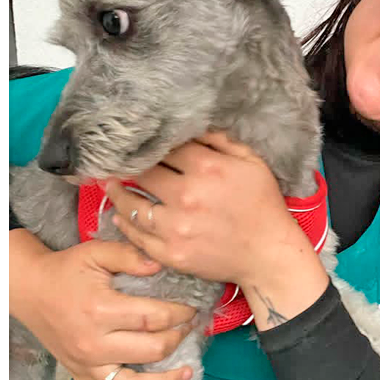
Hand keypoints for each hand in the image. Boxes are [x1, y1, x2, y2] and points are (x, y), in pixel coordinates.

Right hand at [10, 231, 196, 379]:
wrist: (31, 289)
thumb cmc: (67, 270)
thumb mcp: (97, 252)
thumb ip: (130, 256)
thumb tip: (160, 264)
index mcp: (101, 310)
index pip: (153, 318)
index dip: (180, 314)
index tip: (193, 308)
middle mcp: (94, 343)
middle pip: (151, 351)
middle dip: (179, 338)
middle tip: (190, 326)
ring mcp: (86, 364)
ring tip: (186, 371)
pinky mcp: (79, 375)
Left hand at [105, 132, 301, 285]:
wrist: (268, 254)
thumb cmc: (263, 204)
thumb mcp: (252, 162)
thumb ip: (222, 141)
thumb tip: (193, 125)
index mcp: (207, 168)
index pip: (165, 148)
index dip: (153, 144)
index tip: (142, 143)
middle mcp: (186, 195)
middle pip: (143, 172)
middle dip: (132, 165)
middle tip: (119, 161)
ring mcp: (175, 227)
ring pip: (131, 204)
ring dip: (118, 192)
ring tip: (110, 184)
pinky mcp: (170, 253)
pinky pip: (137, 235)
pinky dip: (125, 222)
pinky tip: (119, 214)